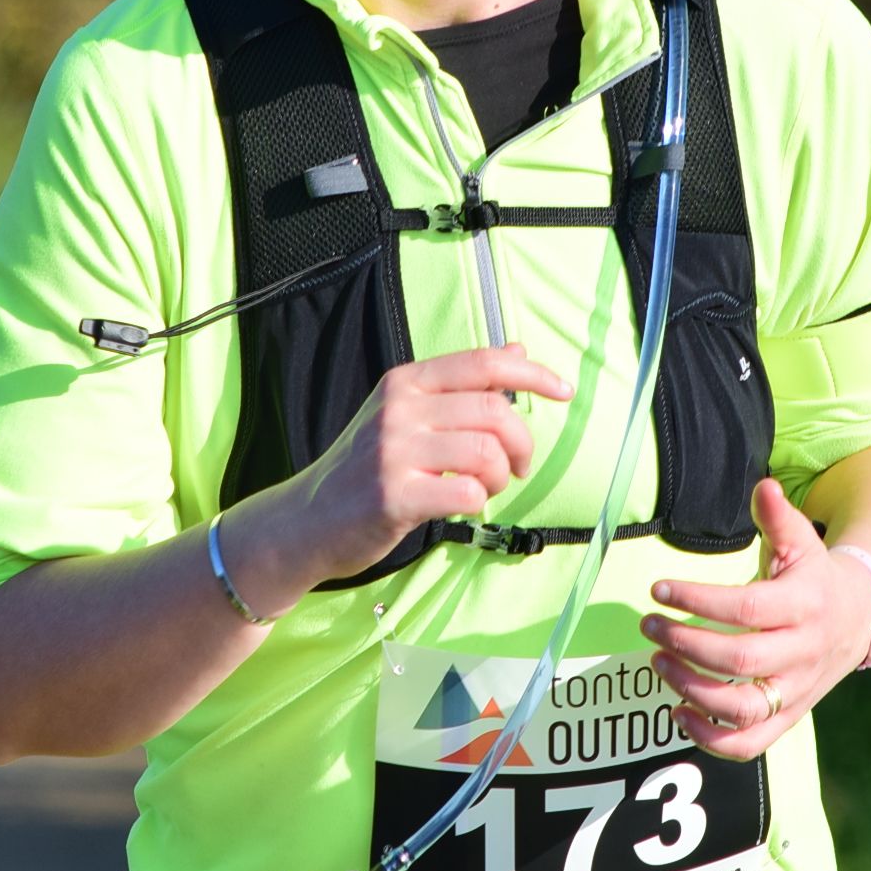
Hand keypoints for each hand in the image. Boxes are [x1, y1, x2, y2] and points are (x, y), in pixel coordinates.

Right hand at [246, 344, 576, 588]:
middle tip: (516, 467)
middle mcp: (398, 409)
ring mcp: (393, 452)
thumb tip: (516, 350)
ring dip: (498, 478)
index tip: (563, 390)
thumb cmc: (365, 469)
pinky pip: (467, 494)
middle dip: (522, 443)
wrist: (306, 520)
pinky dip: (478, 503)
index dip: (532, 374)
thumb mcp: (406, 414)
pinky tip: (460, 506)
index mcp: (405, 382)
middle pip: (495, 411)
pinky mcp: (394, 496)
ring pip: (486, 453)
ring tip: (483, 489)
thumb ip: (460, 385)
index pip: (483, 363)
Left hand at [642, 477, 870, 758]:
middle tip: (649, 625)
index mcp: (804, 606)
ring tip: (658, 661)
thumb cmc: (814, 577)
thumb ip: (779, 516)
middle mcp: (802, 654)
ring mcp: (795, 691)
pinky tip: (677, 712)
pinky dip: (710, 738)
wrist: (859, 620)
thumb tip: (763, 486)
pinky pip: (749, 744)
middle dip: (685, 644)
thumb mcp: (802, 542)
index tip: (658, 590)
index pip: (746, 609)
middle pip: (739, 660)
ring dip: (691, 690)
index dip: (698, 601)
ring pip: (741, 708)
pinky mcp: (788, 718)